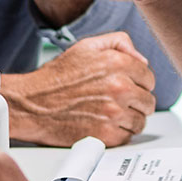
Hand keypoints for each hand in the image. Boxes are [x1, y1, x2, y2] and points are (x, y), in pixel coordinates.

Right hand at [2, 31, 155, 146]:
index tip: (127, 86)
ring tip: (109, 114)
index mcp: (117, 63)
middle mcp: (119, 87)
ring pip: (140, 121)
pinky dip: (117, 133)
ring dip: (128, 119)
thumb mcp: (86, 47)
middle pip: (148, 101)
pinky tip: (102, 124)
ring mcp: (114, 113)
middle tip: (117, 102)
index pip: (149, 78)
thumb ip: (118, 42)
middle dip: (135, 102)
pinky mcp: (106, 135)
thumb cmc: (57, 78)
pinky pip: (127, 137)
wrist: (32, 104)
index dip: (138, 83)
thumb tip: (141, 59)